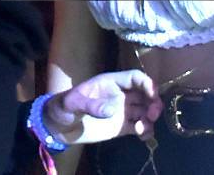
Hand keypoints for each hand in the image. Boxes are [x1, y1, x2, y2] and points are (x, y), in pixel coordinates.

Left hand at [43, 70, 162, 143]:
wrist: (59, 127)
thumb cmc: (63, 107)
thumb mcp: (72, 103)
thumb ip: (90, 105)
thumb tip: (111, 110)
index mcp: (110, 82)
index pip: (134, 77)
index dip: (146, 83)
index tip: (152, 95)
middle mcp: (120, 95)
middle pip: (145, 93)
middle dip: (154, 102)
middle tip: (152, 115)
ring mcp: (122, 111)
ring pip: (145, 110)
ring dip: (150, 118)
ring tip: (141, 129)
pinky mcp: (121, 127)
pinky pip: (140, 126)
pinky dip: (146, 130)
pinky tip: (142, 136)